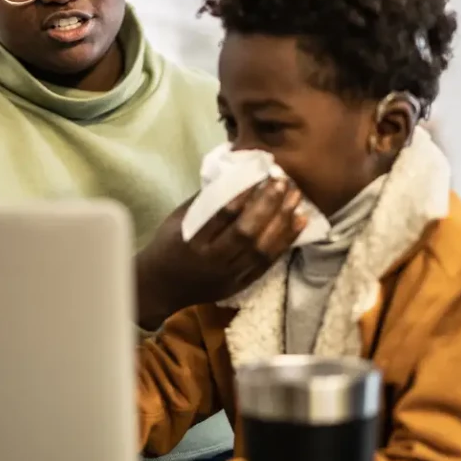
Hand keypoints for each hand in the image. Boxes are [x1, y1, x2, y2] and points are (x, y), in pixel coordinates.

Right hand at [135, 176, 306, 329]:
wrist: (162, 287)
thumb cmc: (168, 246)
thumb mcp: (178, 219)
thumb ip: (205, 201)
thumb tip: (236, 176)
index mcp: (193, 240)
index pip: (223, 214)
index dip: (244, 193)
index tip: (259, 173)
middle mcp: (212, 260)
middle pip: (246, 232)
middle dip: (268, 205)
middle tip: (283, 182)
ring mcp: (228, 275)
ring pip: (261, 248)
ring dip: (282, 221)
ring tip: (296, 198)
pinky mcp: (241, 284)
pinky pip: (267, 263)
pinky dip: (285, 241)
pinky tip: (298, 223)